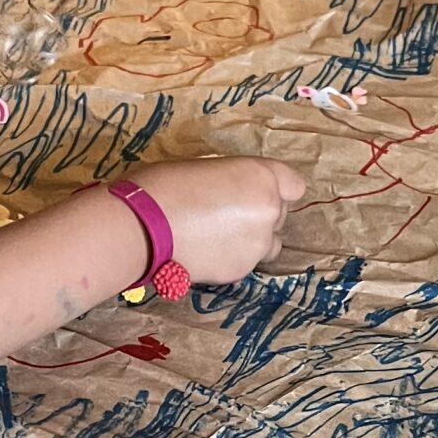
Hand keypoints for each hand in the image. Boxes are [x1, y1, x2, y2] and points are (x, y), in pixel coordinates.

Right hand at [132, 158, 304, 285]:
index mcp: (261, 177)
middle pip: (280, 214)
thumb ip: (233, 180)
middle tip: (226, 213)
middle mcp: (268, 211)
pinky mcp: (241, 270)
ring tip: (217, 235)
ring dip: (252, 239)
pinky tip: (205, 251)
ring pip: (268, 243)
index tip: (256, 191)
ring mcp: (257, 245)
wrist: (143, 228)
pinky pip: (246, 262)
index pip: (294, 185)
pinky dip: (232, 257)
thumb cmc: (165, 185)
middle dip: (260, 213)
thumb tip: (233, 191)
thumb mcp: (207, 167)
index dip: (276, 188)